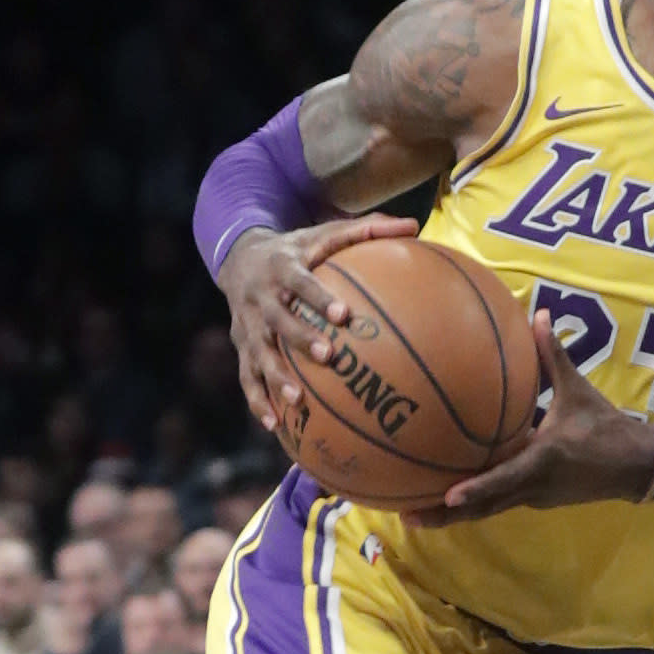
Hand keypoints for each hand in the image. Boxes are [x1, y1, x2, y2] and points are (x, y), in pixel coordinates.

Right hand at [217, 213, 418, 434]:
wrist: (238, 257)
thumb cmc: (296, 248)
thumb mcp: (324, 233)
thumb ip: (366, 231)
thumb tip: (414, 227)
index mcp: (281, 268)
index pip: (300, 282)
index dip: (318, 297)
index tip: (343, 314)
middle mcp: (260, 298)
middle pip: (278, 320)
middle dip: (300, 339)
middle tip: (328, 356)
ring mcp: (247, 326)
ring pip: (258, 355)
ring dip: (275, 378)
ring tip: (297, 401)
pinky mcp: (241, 347)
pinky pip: (246, 377)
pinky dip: (257, 401)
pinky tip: (274, 426)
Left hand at [403, 313, 653, 526]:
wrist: (636, 466)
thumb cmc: (606, 427)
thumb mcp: (579, 390)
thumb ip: (553, 356)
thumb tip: (538, 315)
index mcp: (543, 459)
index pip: (505, 479)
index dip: (477, 489)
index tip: (447, 496)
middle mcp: (533, 487)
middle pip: (484, 508)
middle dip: (445, 515)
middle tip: (407, 516)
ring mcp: (534, 499)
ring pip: (488, 510)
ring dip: (454, 516)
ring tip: (415, 514)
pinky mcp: (536, 501)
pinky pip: (499, 503)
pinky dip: (474, 503)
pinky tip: (450, 496)